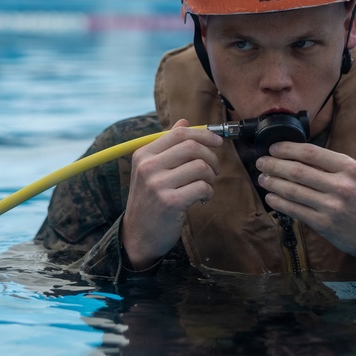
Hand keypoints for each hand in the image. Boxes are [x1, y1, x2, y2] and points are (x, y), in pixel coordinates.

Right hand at [121, 119, 221, 268]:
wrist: (138, 235)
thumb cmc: (150, 200)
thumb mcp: (151, 170)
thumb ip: (167, 145)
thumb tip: (184, 120)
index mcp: (143, 154)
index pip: (179, 133)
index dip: (203, 134)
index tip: (217, 142)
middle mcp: (148, 166)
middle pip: (192, 147)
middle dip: (211, 157)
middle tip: (213, 170)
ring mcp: (157, 184)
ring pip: (200, 167)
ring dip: (210, 177)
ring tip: (205, 187)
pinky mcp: (170, 202)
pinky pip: (202, 187)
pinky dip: (208, 192)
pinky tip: (202, 199)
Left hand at [256, 141, 355, 267]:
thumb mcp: (355, 175)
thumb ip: (329, 165)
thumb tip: (294, 155)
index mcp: (348, 167)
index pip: (310, 152)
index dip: (287, 149)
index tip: (273, 148)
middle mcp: (341, 185)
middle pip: (297, 171)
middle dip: (274, 165)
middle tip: (261, 162)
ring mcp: (332, 206)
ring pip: (292, 190)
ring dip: (273, 183)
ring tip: (263, 179)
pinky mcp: (324, 224)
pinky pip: (294, 210)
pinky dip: (278, 203)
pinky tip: (271, 197)